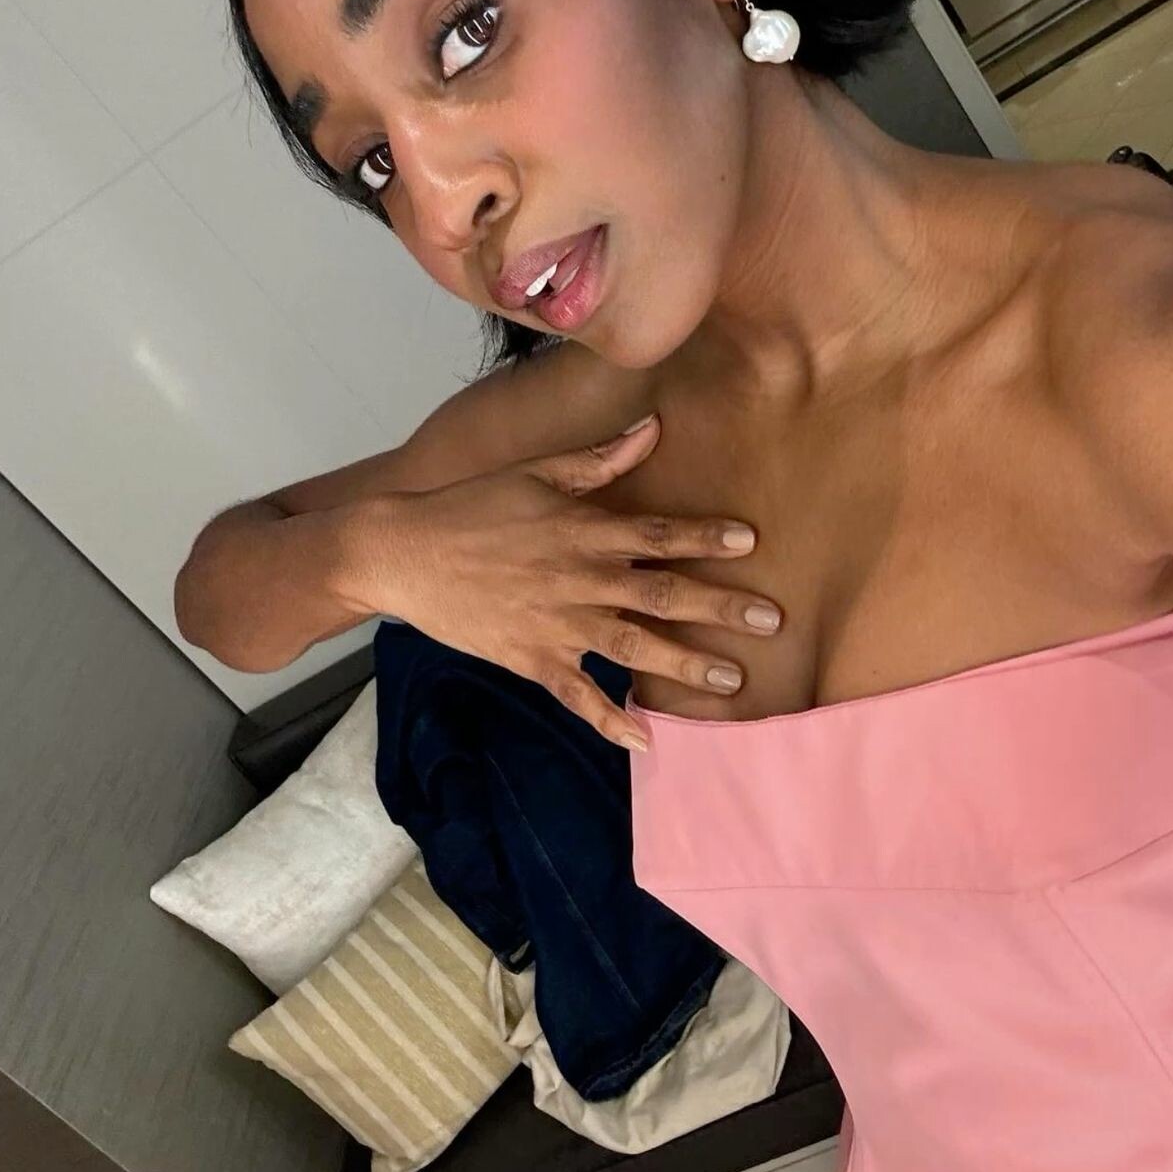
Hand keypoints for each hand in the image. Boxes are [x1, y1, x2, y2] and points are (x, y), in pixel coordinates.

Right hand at [359, 415, 781, 749]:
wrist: (401, 553)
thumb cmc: (470, 507)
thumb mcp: (535, 473)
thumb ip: (598, 461)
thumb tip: (653, 430)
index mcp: (581, 529)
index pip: (657, 533)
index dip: (705, 537)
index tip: (750, 542)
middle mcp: (577, 578)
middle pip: (661, 595)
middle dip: (720, 608)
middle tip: (771, 621)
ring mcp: (555, 624)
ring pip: (633, 646)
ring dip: (686, 665)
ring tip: (733, 682)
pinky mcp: (531, 659)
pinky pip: (578, 695)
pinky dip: (610, 721)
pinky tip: (646, 741)